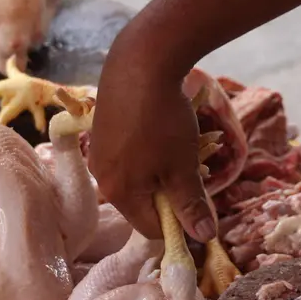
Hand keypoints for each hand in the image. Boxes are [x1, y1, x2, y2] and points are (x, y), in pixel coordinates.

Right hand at [88, 47, 215, 243]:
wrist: (140, 62)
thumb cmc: (163, 120)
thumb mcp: (182, 166)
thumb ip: (191, 204)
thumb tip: (202, 237)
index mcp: (118, 192)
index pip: (152, 228)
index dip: (180, 222)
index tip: (199, 201)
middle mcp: (101, 176)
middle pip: (141, 203)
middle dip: (169, 194)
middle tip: (189, 167)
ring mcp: (98, 152)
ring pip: (135, 178)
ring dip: (160, 172)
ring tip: (175, 144)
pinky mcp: (101, 130)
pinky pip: (127, 156)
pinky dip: (146, 152)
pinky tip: (157, 127)